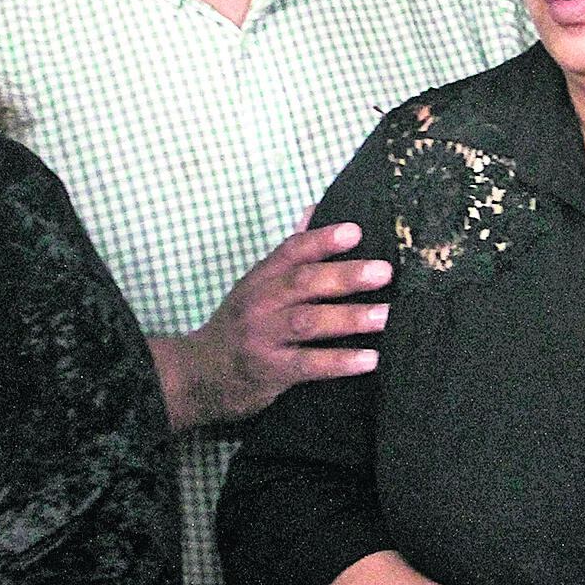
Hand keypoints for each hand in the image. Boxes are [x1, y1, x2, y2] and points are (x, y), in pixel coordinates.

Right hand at [155, 217, 392, 427]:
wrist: (199, 375)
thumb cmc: (238, 326)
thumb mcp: (255, 285)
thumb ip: (289, 253)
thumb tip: (314, 210)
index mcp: (260, 279)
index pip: (291, 251)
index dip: (322, 239)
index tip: (356, 231)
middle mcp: (259, 303)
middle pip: (303, 283)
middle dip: (345, 276)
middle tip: (383, 272)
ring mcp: (262, 337)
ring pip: (307, 322)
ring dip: (349, 318)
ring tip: (385, 315)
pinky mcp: (270, 371)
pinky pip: (308, 365)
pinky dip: (340, 362)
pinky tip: (370, 359)